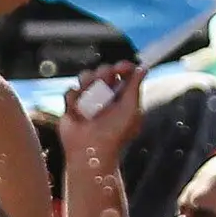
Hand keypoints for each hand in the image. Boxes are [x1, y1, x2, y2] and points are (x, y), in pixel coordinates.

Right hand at [59, 57, 143, 172]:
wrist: (91, 150)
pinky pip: (71, 91)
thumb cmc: (115, 134)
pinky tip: (79, 112)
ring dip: (88, 85)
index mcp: (122, 96)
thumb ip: (135, 87)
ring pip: (85, 77)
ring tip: (90, 100)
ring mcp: (88, 99)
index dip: (122, 66)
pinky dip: (74, 99)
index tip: (122, 67)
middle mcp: (105, 95)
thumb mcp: (131, 109)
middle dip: (103, 75)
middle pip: (103, 70)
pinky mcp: (73, 104)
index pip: (122, 73)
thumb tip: (144, 68)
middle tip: (104, 85)